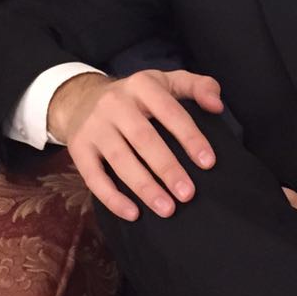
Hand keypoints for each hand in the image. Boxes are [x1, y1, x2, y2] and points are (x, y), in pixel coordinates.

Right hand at [50, 69, 222, 221]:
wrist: (80, 99)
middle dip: (167, 168)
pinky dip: (112, 198)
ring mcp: (94, 126)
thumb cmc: (135, 97)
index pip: (170, 111)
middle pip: (144, 138)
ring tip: (167, 209)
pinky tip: (133, 214)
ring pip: (120, 160)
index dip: (190, 137)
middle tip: (188, 194)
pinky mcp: (79, 148)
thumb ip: (197, 86)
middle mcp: (115, 103)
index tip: (208, 162)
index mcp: (141, 85)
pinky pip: (94, 177)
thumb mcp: (166, 82)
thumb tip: (217, 105)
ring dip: (145, 187)